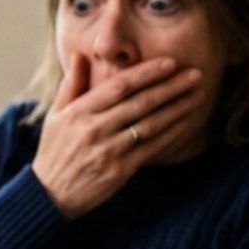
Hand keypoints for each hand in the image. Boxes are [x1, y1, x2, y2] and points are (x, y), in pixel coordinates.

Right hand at [31, 54, 206, 218]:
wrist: (50, 193)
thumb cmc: (54, 150)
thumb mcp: (55, 114)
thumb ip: (72, 83)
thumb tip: (80, 54)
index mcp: (79, 112)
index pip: (119, 86)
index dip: (147, 73)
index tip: (170, 62)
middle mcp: (95, 129)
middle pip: (140, 103)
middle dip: (171, 87)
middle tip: (195, 74)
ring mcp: (109, 151)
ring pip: (151, 124)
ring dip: (178, 108)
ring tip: (198, 94)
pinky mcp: (120, 170)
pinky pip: (152, 148)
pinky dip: (172, 134)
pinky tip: (187, 122)